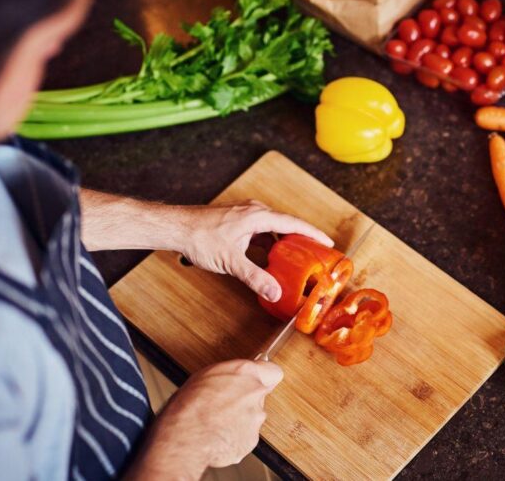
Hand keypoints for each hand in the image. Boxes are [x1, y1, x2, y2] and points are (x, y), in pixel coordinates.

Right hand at [125, 360, 282, 479]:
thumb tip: (231, 379)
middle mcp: (255, 395)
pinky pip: (245, 436)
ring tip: (215, 423)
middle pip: (258, 396)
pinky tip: (217, 436)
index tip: (254, 380)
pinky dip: (234, 437)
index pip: (273, 371)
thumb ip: (229, 376)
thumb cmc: (189, 405)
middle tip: (223, 405)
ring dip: (238, 420)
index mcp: (245, 373)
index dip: (264, 376)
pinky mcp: (251, 440)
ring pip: (252, 418)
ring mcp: (255, 419)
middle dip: (244, 400)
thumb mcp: (205, 376)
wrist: (186, 437)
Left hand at [178, 200, 332, 301]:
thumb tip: (275, 292)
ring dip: (283, 244)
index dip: (313, 233)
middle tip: (315, 254)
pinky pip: (260, 232)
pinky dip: (268, 245)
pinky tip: (268, 259)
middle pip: (286, 225)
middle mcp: (254, 212)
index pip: (293, 223)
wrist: (177, 228)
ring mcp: (245, 215)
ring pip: (272, 229)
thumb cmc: (200, 237)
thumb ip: (255, 277)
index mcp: (258, 216)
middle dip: (301, 239)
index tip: (328, 242)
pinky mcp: (238, 222)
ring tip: (295, 260)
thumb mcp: (231, 262)